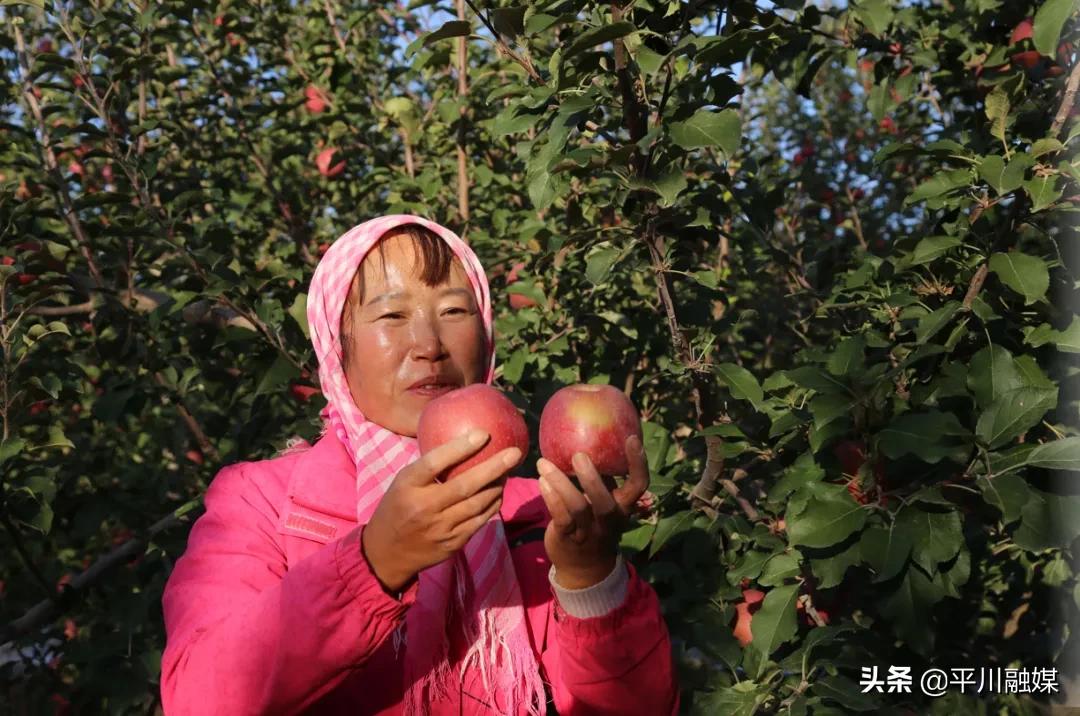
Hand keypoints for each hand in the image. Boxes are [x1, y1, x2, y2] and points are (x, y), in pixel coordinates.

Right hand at [361, 430, 519, 592]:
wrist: (386, 554)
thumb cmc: (397, 508)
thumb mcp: (402, 483)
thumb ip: (428, 467)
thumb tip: (462, 441)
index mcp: (408, 486)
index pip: (435, 463)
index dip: (461, 447)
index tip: (484, 434)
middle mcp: (424, 507)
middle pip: (465, 485)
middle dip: (494, 467)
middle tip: (515, 453)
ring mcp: (440, 528)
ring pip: (478, 505)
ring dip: (497, 486)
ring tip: (509, 471)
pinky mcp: (452, 543)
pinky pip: (479, 521)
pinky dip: (492, 505)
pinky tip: (498, 493)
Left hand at [536, 435, 648, 588]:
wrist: (584, 569)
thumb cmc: (594, 525)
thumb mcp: (605, 505)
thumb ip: (604, 481)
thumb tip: (595, 444)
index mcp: (623, 508)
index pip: (638, 486)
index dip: (638, 463)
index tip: (631, 438)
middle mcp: (609, 521)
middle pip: (605, 502)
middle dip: (592, 479)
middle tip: (578, 455)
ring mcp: (589, 533)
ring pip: (577, 508)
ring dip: (560, 484)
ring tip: (543, 463)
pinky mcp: (569, 539)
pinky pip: (560, 517)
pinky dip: (550, 498)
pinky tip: (542, 481)